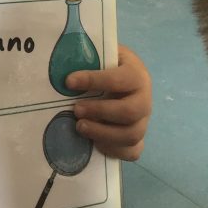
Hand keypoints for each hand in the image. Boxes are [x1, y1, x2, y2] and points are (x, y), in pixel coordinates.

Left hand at [66, 45, 151, 160]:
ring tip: (80, 126)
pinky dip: (113, 150)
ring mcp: (143, 121)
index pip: (118, 80)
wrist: (125, 78)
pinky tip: (94, 143)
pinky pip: (132, 151)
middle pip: (129, 112)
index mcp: (136, 75)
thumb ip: (90, 60)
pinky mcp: (139, 139)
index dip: (93, 80)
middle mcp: (144, 100)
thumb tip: (63, 67)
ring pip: (131, 135)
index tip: (68, 82)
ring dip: (103, 133)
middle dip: (100, 112)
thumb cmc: (109, 66)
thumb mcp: (104, 56)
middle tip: (76, 109)